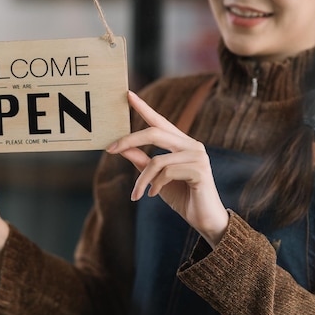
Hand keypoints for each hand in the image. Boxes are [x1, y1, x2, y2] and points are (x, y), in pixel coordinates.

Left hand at [107, 91, 227, 246]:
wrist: (204, 220)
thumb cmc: (181, 196)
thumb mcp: (155, 178)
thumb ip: (141, 161)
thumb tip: (122, 148)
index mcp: (181, 143)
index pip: (160, 121)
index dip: (144, 108)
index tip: (127, 94)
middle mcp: (192, 145)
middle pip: (155, 132)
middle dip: (129, 140)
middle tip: (110, 150)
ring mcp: (198, 156)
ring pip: (156, 160)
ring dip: (142, 179)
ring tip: (137, 194)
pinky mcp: (200, 170)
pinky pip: (166, 172)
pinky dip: (155, 185)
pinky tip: (154, 195)